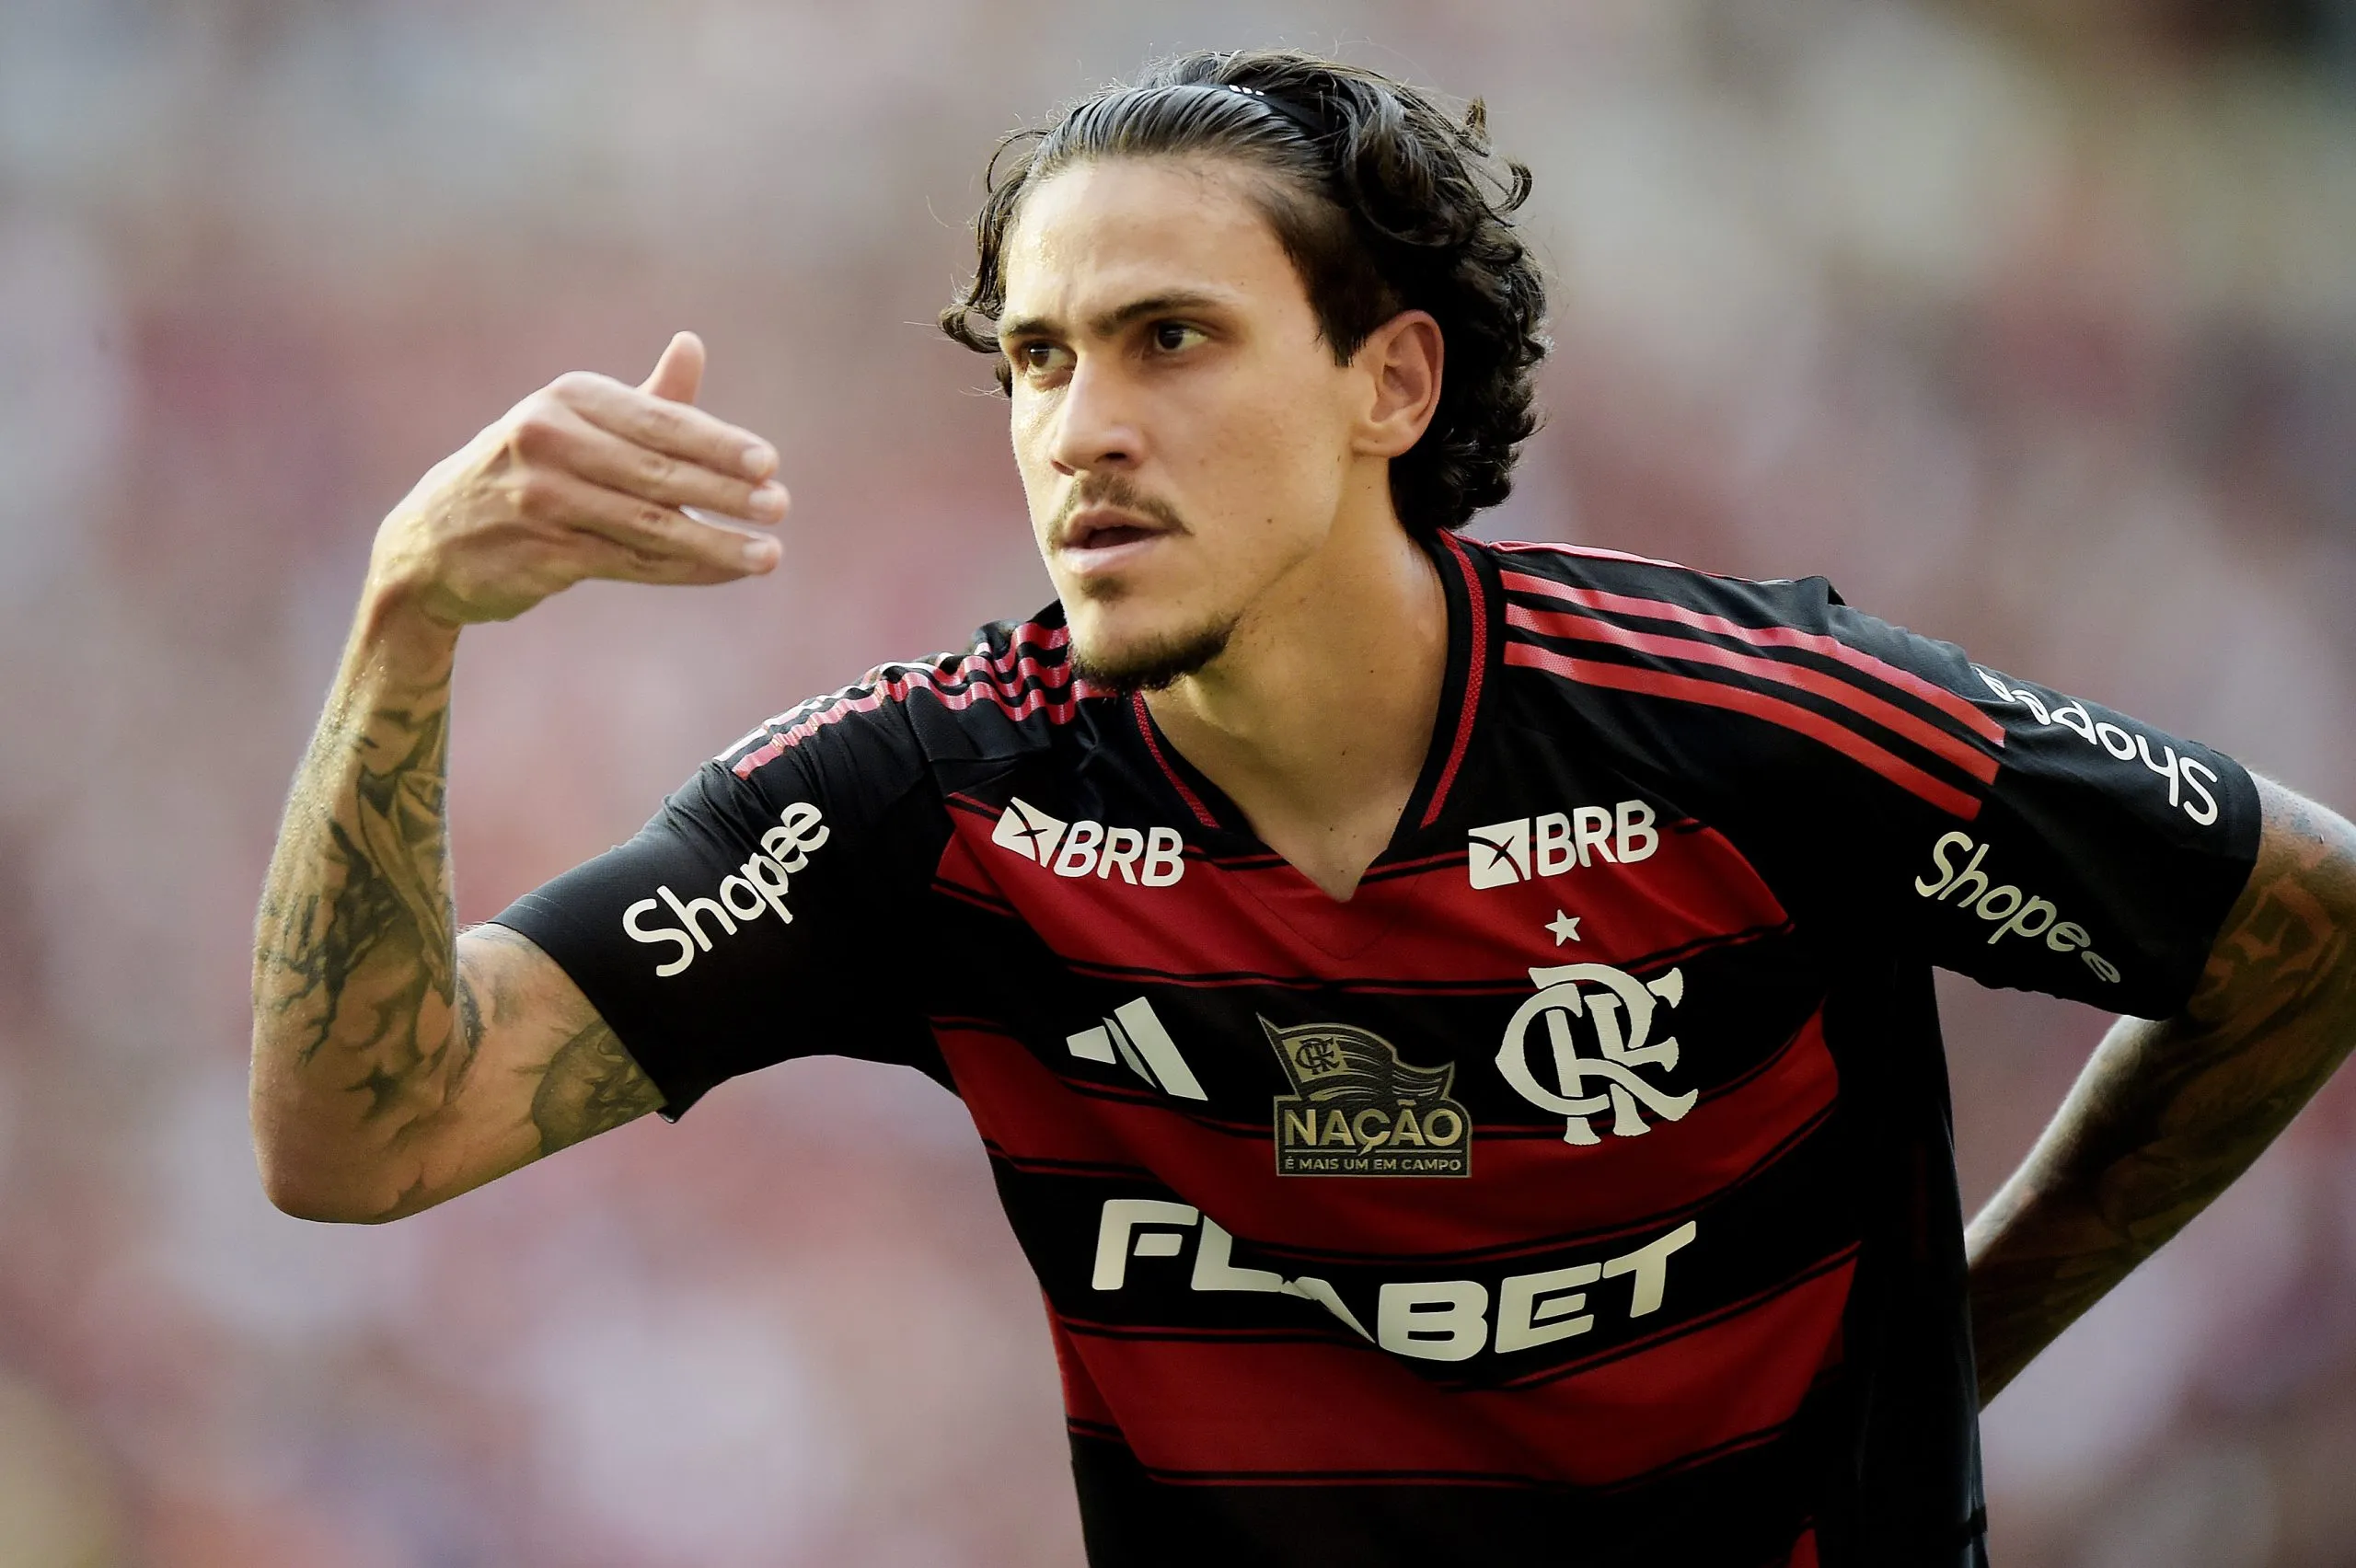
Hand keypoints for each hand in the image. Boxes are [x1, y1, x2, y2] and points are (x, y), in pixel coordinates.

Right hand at [366, 332, 787, 626]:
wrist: (433, 540)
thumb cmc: (527, 470)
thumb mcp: (574, 422)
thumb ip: (643, 397)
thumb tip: (692, 344)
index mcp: (566, 400)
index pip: (658, 422)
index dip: (718, 444)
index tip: (769, 463)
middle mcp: (549, 442)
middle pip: (658, 473)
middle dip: (726, 493)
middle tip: (781, 506)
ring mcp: (542, 500)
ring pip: (649, 525)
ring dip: (716, 542)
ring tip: (770, 554)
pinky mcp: (542, 553)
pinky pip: (631, 563)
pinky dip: (684, 569)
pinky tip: (725, 572)